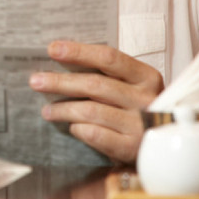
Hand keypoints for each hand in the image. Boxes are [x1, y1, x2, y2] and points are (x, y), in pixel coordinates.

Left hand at [29, 40, 163, 162]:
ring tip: (47, 110)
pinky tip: (71, 127)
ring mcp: (140, 125)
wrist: (162, 149)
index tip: (52, 49)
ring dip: (62, 109)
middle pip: (95, 84)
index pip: (109, 58)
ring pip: (90, 110)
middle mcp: (146, 99)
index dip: (79, 52)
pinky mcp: (132, 147)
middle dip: (60, 81)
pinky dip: (78, 128)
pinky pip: (94, 134)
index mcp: (146, 77)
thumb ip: (106, 74)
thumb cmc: (138, 111)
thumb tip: (61, 58)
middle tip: (36, 81)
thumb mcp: (132, 87)